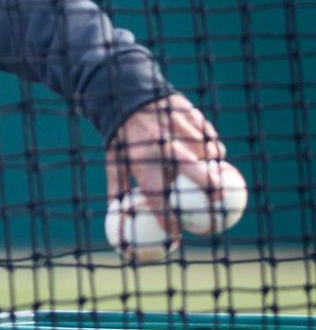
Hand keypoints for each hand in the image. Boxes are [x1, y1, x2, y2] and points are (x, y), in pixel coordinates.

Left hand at [105, 93, 226, 232]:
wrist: (123, 94)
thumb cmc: (120, 135)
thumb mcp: (114, 160)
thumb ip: (118, 188)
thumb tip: (121, 217)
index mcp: (140, 158)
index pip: (157, 196)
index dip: (167, 219)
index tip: (176, 235)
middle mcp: (161, 143)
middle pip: (195, 171)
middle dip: (211, 189)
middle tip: (216, 202)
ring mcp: (177, 126)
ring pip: (208, 151)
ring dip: (213, 164)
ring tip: (213, 171)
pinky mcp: (188, 113)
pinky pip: (209, 134)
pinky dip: (212, 145)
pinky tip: (211, 153)